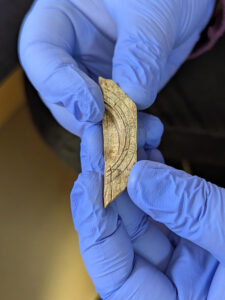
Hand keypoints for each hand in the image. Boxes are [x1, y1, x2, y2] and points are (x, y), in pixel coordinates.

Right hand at [19, 0, 215, 136]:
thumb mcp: (151, 9)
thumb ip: (140, 51)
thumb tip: (133, 99)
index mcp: (61, 19)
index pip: (41, 55)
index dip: (62, 87)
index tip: (94, 109)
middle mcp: (73, 53)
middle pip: (65, 99)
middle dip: (92, 123)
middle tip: (117, 139)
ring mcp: (96, 76)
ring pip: (93, 117)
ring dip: (116, 135)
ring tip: (142, 139)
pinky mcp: (120, 94)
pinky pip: (119, 119)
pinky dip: (134, 133)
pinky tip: (150, 137)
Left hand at [71, 113, 222, 298]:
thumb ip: (194, 213)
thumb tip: (140, 177)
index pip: (113, 271)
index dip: (94, 224)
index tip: (86, 178)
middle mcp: (172, 285)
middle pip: (123, 233)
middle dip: (109, 184)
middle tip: (99, 141)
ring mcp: (184, 257)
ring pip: (142, 212)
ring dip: (130, 171)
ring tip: (124, 134)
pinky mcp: (197, 232)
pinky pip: (165, 202)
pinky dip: (155, 174)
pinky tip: (147, 148)